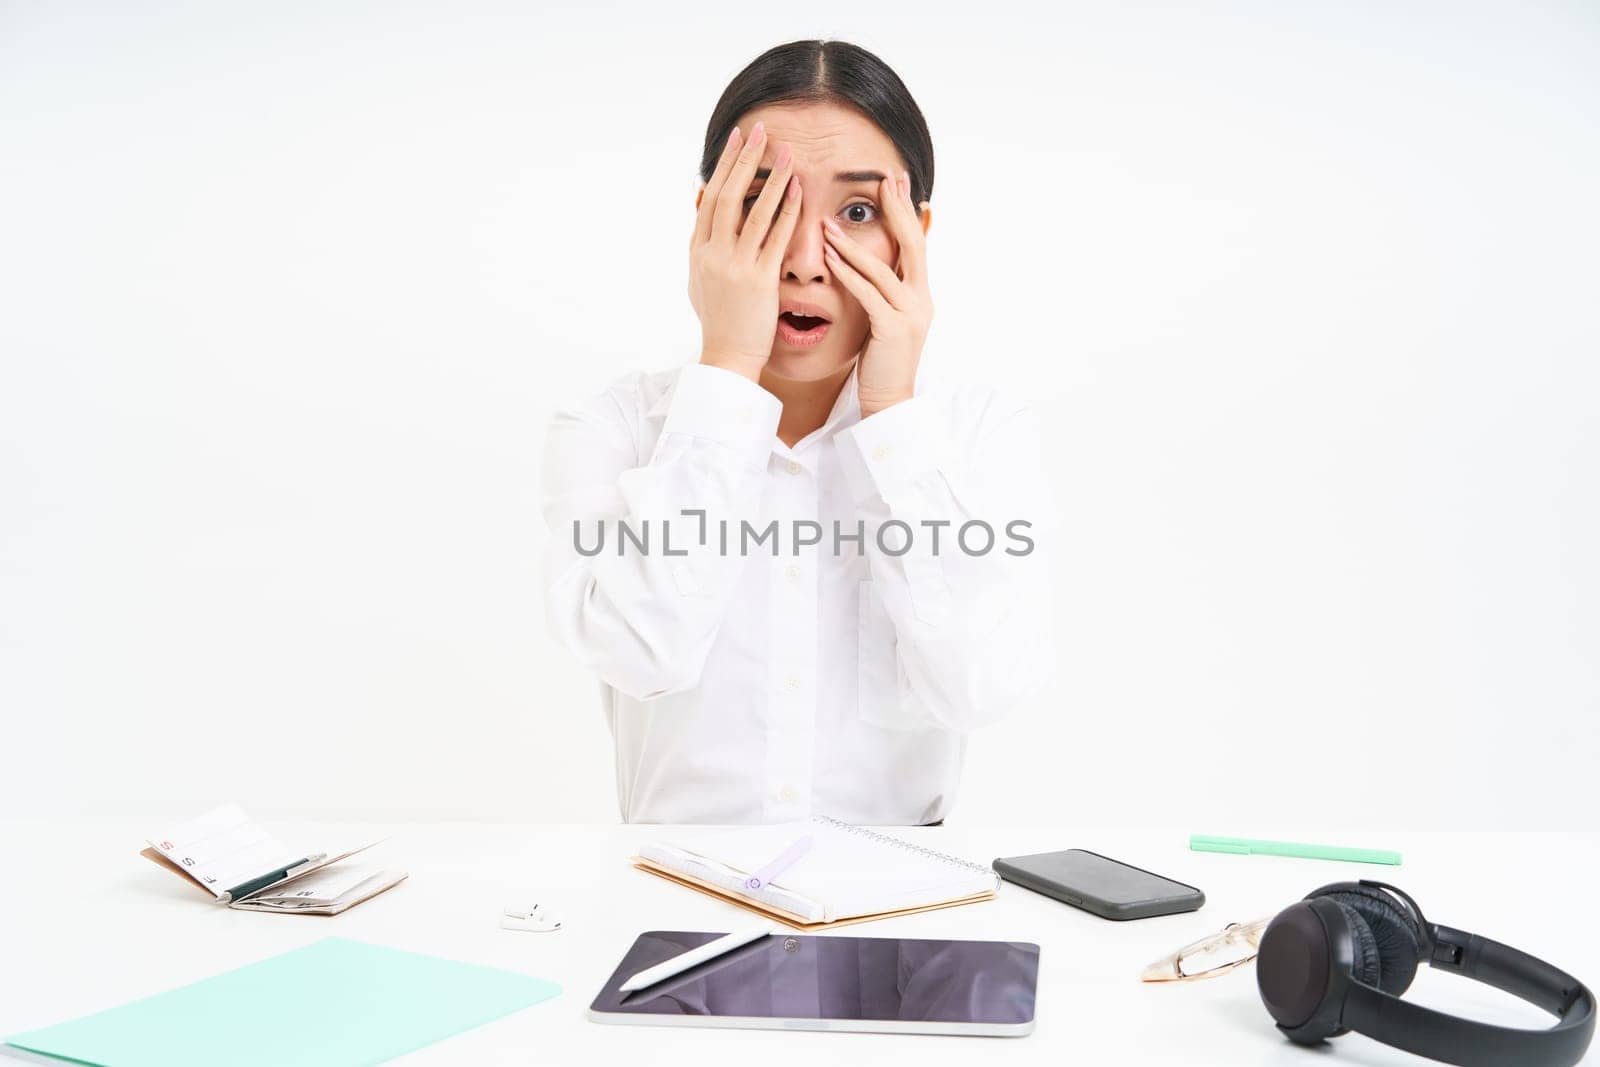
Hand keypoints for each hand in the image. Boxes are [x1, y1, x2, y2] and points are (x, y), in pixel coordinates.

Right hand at [687, 120, 801, 381]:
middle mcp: (712, 254)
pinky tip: (799, 190)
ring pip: (753, 211)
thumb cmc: (720, 322)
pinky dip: (787, 211)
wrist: (727, 357)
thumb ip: (704, 244)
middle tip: (758, 130)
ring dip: (771, 178)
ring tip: (786, 151)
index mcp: (698, 251)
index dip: (724, 166)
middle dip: (743, 160)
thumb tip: (701, 208)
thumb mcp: (700, 280)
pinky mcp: (758, 281)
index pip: (711, 198)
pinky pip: (775, 238)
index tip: (735, 141)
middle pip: (728, 196)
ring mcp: (734, 266)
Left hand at [821, 170, 932, 415]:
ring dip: (856, 244)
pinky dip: (848, 274)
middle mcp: (921, 299)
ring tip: (830, 224)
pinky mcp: (892, 329)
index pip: (916, 242)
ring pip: (884, 268)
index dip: (906, 211)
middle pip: (912, 243)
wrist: (889, 401)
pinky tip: (830, 259)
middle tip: (883, 181)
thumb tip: (872, 264)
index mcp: (920, 293)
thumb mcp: (886, 318)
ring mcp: (910, 313)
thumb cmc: (881, 361)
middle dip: (896, 210)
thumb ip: (883, 289)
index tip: (895, 181)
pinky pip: (869, 294)